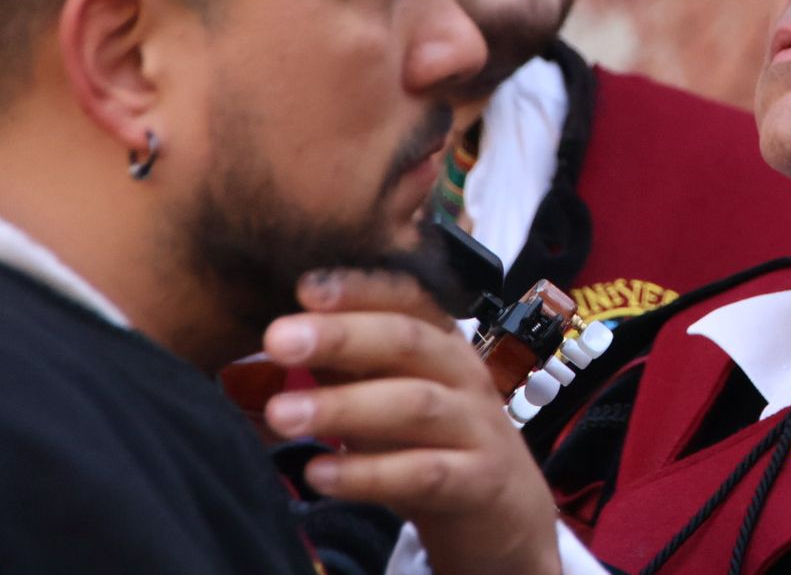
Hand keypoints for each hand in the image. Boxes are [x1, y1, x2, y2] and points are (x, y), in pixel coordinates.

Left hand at [262, 270, 559, 574]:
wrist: (505, 509)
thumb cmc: (438, 442)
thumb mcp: (396, 393)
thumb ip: (351, 365)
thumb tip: (285, 333)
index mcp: (443, 343)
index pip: (407, 299)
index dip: (359, 289)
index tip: (304, 288)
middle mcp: (464, 375)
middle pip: (409, 342)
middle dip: (343, 336)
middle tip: (279, 339)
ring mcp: (476, 427)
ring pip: (415, 405)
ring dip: (344, 406)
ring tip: (282, 413)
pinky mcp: (478, 482)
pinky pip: (423, 473)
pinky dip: (369, 474)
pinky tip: (320, 473)